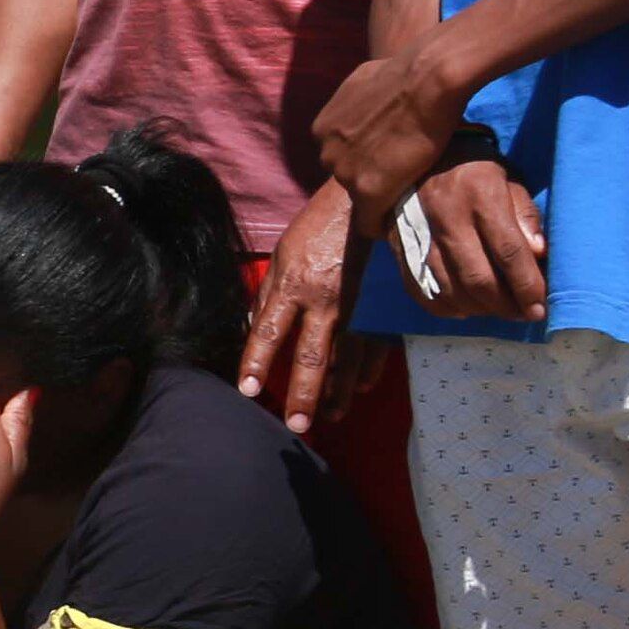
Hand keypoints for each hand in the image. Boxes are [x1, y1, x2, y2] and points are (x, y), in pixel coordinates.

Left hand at [240, 183, 382, 435]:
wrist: (365, 202)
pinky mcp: (380, 304)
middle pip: (311, 357)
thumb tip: (252, 326)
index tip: (248, 391)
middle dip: (303, 395)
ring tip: (331, 416)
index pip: (268, 332)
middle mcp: (323, 302)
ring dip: (339, 392)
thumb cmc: (316, 227)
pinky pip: (377, 344)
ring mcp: (357, 306)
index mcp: (292, 286)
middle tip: (297, 426)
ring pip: (347, 359)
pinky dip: (370, 368)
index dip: (256, 362)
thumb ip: (267, 293)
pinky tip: (362, 387)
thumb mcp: (281, 254)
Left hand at [309, 41, 471, 221]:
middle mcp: (327, 153)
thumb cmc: (403, 74)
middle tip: (398, 175)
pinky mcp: (368, 192)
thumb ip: (358, 102)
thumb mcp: (364, 82)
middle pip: (348, 176)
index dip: (364, 159)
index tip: (384, 161)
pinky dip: (380, 225)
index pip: (341, 155)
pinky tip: (391, 227)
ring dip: (379, 196)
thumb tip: (369, 100)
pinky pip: (368, 223)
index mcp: (322, 129)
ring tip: (404, 193)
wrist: (425, 81)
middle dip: (369, 176)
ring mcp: (345, 174)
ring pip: (360, 197)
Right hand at [401, 157, 550, 321]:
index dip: (526, 285)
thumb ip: (526, 217)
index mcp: (480, 195)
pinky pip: (423, 292)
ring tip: (498, 309)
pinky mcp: (402, 249)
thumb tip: (540, 254)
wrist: (418, 161)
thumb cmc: (475, 171)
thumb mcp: (509, 181)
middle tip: (522, 313)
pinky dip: (448, 308)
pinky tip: (466, 306)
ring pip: (451, 291)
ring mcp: (420, 236)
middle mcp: (447, 217)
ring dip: (479, 309)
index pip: (508, 251)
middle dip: (505, 305)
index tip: (539, 308)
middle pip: (478, 279)